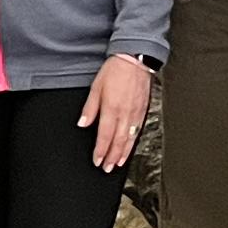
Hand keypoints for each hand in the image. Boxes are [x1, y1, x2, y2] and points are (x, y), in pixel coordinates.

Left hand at [79, 53, 154, 172]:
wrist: (135, 59)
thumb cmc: (115, 70)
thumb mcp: (96, 87)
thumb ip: (90, 108)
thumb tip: (83, 124)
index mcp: (112, 108)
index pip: (105, 136)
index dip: (101, 151)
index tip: (97, 160)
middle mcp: (125, 113)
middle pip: (118, 141)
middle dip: (111, 157)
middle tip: (106, 168)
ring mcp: (136, 113)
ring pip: (129, 139)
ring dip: (123, 153)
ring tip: (117, 164)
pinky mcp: (143, 110)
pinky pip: (138, 130)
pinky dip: (133, 142)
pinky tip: (129, 147)